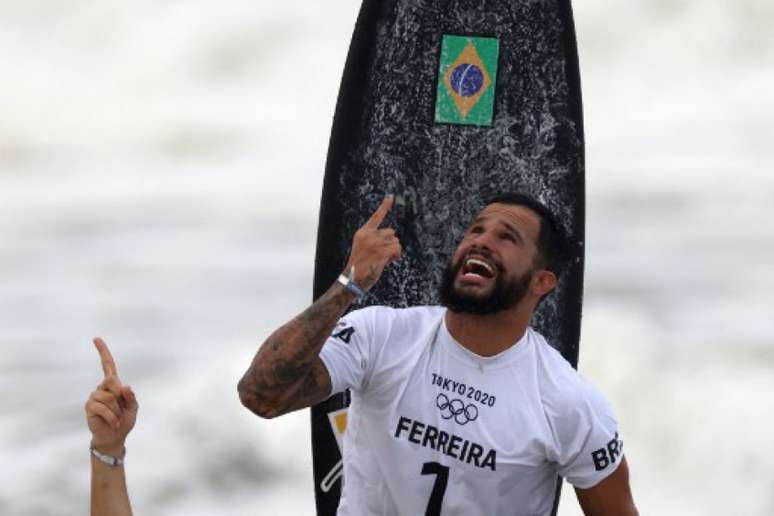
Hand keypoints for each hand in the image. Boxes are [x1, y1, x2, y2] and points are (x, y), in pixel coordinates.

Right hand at [85, 338, 137, 454]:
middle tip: (122, 410)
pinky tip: (113, 422)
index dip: (103, 352)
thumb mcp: (133, 408)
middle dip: (120, 397)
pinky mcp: (89, 407)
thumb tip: (125, 386)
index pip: (108, 365)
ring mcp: (94, 397)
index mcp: (113, 385)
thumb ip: (131, 397)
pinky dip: (111, 416)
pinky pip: (102, 408)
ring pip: (108, 397)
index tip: (96, 338)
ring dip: (116, 410)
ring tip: (116, 418)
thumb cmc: (124, 420)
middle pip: (112, 382)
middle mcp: (102, 388)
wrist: (114, 437)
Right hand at [344, 195, 402, 290]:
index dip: (384, 206)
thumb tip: (394, 240)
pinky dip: (396, 256)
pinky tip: (387, 262)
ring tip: (382, 260)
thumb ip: (375, 240)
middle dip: (390, 243)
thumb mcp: (364, 248)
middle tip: (380, 254)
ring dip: (393, 251)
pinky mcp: (380, 253)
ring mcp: (374, 244)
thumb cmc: (360, 266)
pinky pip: (397, 249)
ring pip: (396, 242)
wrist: (352, 279)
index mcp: (362, 233)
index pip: (376, 217)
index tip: (391, 196)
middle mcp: (368, 236)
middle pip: (391, 232)